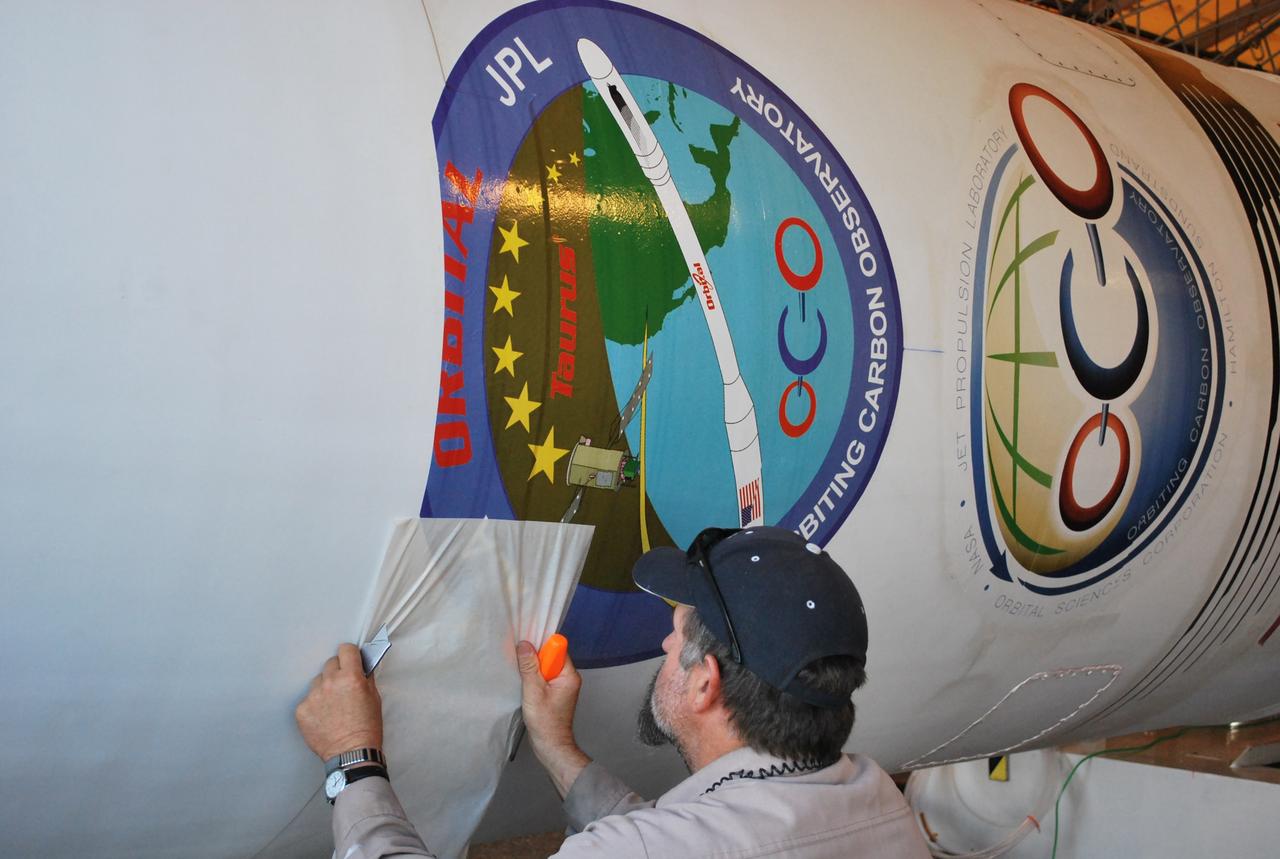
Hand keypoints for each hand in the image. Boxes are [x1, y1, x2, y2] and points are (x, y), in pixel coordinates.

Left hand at [295, 643, 382, 760]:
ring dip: (325, 688)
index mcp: (351, 677)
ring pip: (317, 681)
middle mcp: (330, 683)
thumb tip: (361, 665)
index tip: (350, 660)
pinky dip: (315, 705)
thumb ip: (365, 678)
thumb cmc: (367, 727)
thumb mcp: (374, 698)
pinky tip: (324, 717)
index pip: (345, 649)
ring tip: (333, 706)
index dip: (350, 655)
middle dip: (337, 672)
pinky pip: (308, 699)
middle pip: (330, 664)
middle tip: (343, 687)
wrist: (352, 754)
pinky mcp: (302, 710)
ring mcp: (314, 697)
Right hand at [517, 640, 589, 796]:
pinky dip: (534, 679)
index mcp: (569, 675)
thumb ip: (529, 667)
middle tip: (521, 665)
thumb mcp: (533, 691)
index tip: (527, 649)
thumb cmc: (545, 722)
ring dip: (533, 670)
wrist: (551, 746)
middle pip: (550, 656)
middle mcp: (568, 677)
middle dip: (535, 658)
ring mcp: (562, 685)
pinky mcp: (554, 693)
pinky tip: (525, 685)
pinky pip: (544, 677)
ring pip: (546, 667)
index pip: (557, 648)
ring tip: (522, 677)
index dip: (542, 646)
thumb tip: (524, 644)